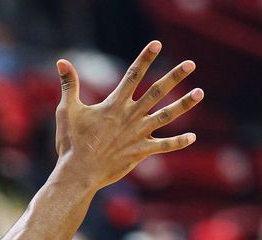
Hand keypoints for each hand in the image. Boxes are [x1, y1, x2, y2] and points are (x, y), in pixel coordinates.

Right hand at [55, 41, 201, 188]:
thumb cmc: (71, 142)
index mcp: (114, 104)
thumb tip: (61, 62)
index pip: (133, 75)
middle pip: (157, 91)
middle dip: (174, 76)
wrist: (79, 172)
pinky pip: (163, 146)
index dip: (145, 59)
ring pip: (166, 115)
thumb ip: (69, 85)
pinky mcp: (140, 151)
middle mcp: (130, 116)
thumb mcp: (68, 110)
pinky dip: (178, 142)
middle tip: (190, 64)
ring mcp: (138, 134)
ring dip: (184, 104)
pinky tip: (192, 137)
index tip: (157, 44)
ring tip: (200, 92)